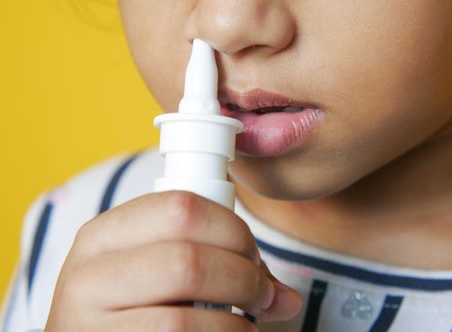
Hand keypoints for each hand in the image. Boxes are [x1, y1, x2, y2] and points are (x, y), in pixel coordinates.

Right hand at [45, 191, 301, 330]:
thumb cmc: (135, 304)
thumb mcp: (156, 268)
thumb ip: (215, 261)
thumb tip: (288, 299)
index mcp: (103, 234)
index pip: (181, 208)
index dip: (232, 229)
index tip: (251, 254)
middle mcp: (86, 275)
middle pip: (188, 261)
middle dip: (242, 276)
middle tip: (261, 293)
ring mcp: (86, 324)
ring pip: (183, 319)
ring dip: (235, 323)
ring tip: (247, 323)